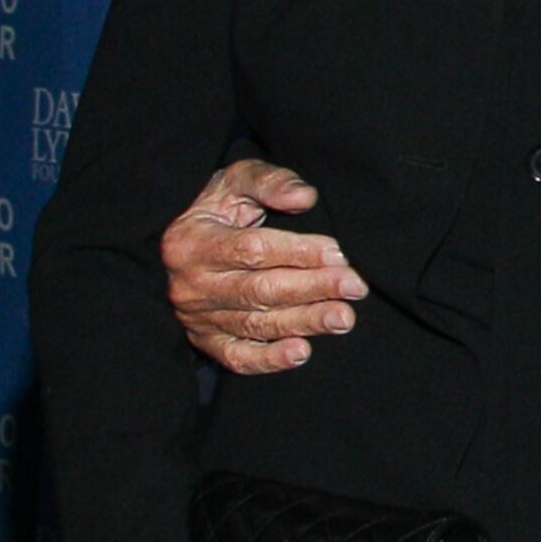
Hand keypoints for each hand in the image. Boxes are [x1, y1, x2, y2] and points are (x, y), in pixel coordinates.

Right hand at [162, 160, 366, 375]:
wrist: (185, 243)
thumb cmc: (220, 209)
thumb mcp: (236, 182)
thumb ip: (269, 182)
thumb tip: (304, 197)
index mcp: (193, 242)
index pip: (251, 250)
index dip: (298, 252)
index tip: (338, 253)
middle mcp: (191, 284)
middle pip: (259, 290)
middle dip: (312, 288)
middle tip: (355, 287)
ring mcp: (197, 316)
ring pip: (256, 324)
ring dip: (304, 322)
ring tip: (344, 318)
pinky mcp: (206, 340)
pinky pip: (237, 357)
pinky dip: (269, 360)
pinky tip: (302, 352)